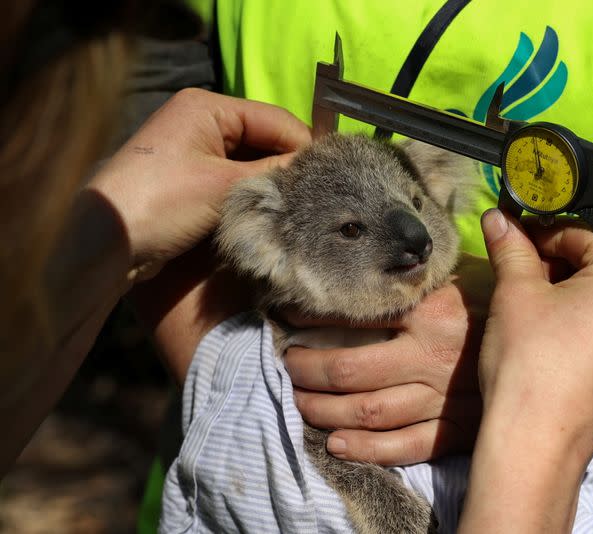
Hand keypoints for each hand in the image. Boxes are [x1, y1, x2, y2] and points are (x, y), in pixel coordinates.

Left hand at [90, 88, 310, 281]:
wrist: (107, 241)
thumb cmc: (163, 202)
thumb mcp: (225, 186)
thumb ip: (274, 173)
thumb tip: (315, 170)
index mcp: (208, 107)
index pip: (274, 119)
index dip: (304, 146)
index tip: (332, 175)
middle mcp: (201, 121)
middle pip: (263, 138)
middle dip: (288, 165)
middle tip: (319, 194)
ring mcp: (194, 149)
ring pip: (250, 160)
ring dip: (271, 182)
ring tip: (301, 203)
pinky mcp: (190, 177)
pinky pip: (233, 178)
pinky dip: (252, 192)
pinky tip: (272, 210)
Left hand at [285, 254, 492, 464]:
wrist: (561, 346)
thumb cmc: (506, 305)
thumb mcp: (468, 273)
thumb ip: (426, 269)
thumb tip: (386, 247)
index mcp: (433, 312)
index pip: (357, 316)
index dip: (314, 317)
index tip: (289, 314)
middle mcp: (433, 357)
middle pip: (352, 371)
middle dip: (309, 370)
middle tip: (288, 365)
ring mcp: (444, 398)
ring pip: (371, 411)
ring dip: (326, 410)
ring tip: (300, 401)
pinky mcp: (457, 429)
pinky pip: (406, 447)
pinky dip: (367, 450)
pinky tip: (337, 444)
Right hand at [458, 210, 592, 531]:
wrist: (537, 441)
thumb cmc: (529, 363)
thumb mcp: (516, 293)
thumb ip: (511, 247)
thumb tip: (498, 217)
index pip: (585, 233)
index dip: (544, 234)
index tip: (516, 240)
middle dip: (565, 260)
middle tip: (526, 273)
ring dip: (578, 288)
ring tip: (539, 304)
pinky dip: (592, 318)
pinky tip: (557, 333)